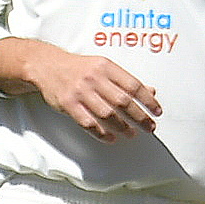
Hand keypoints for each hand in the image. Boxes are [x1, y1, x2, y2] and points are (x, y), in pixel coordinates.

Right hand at [20, 41, 158, 138]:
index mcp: (106, 67)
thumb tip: (150, 91)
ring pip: (107, 114)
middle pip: (123, 101)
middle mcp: (94, 78)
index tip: (157, 111)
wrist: (47, 65)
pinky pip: (88, 123)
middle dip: (140, 117)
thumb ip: (125, 80)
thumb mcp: (103, 67)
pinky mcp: (68, 105)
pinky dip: (101, 133)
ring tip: (132, 133)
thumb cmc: (78, 68)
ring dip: (123, 126)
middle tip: (150, 127)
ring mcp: (81, 92)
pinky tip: (110, 137)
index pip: (133, 85)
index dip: (148, 100)